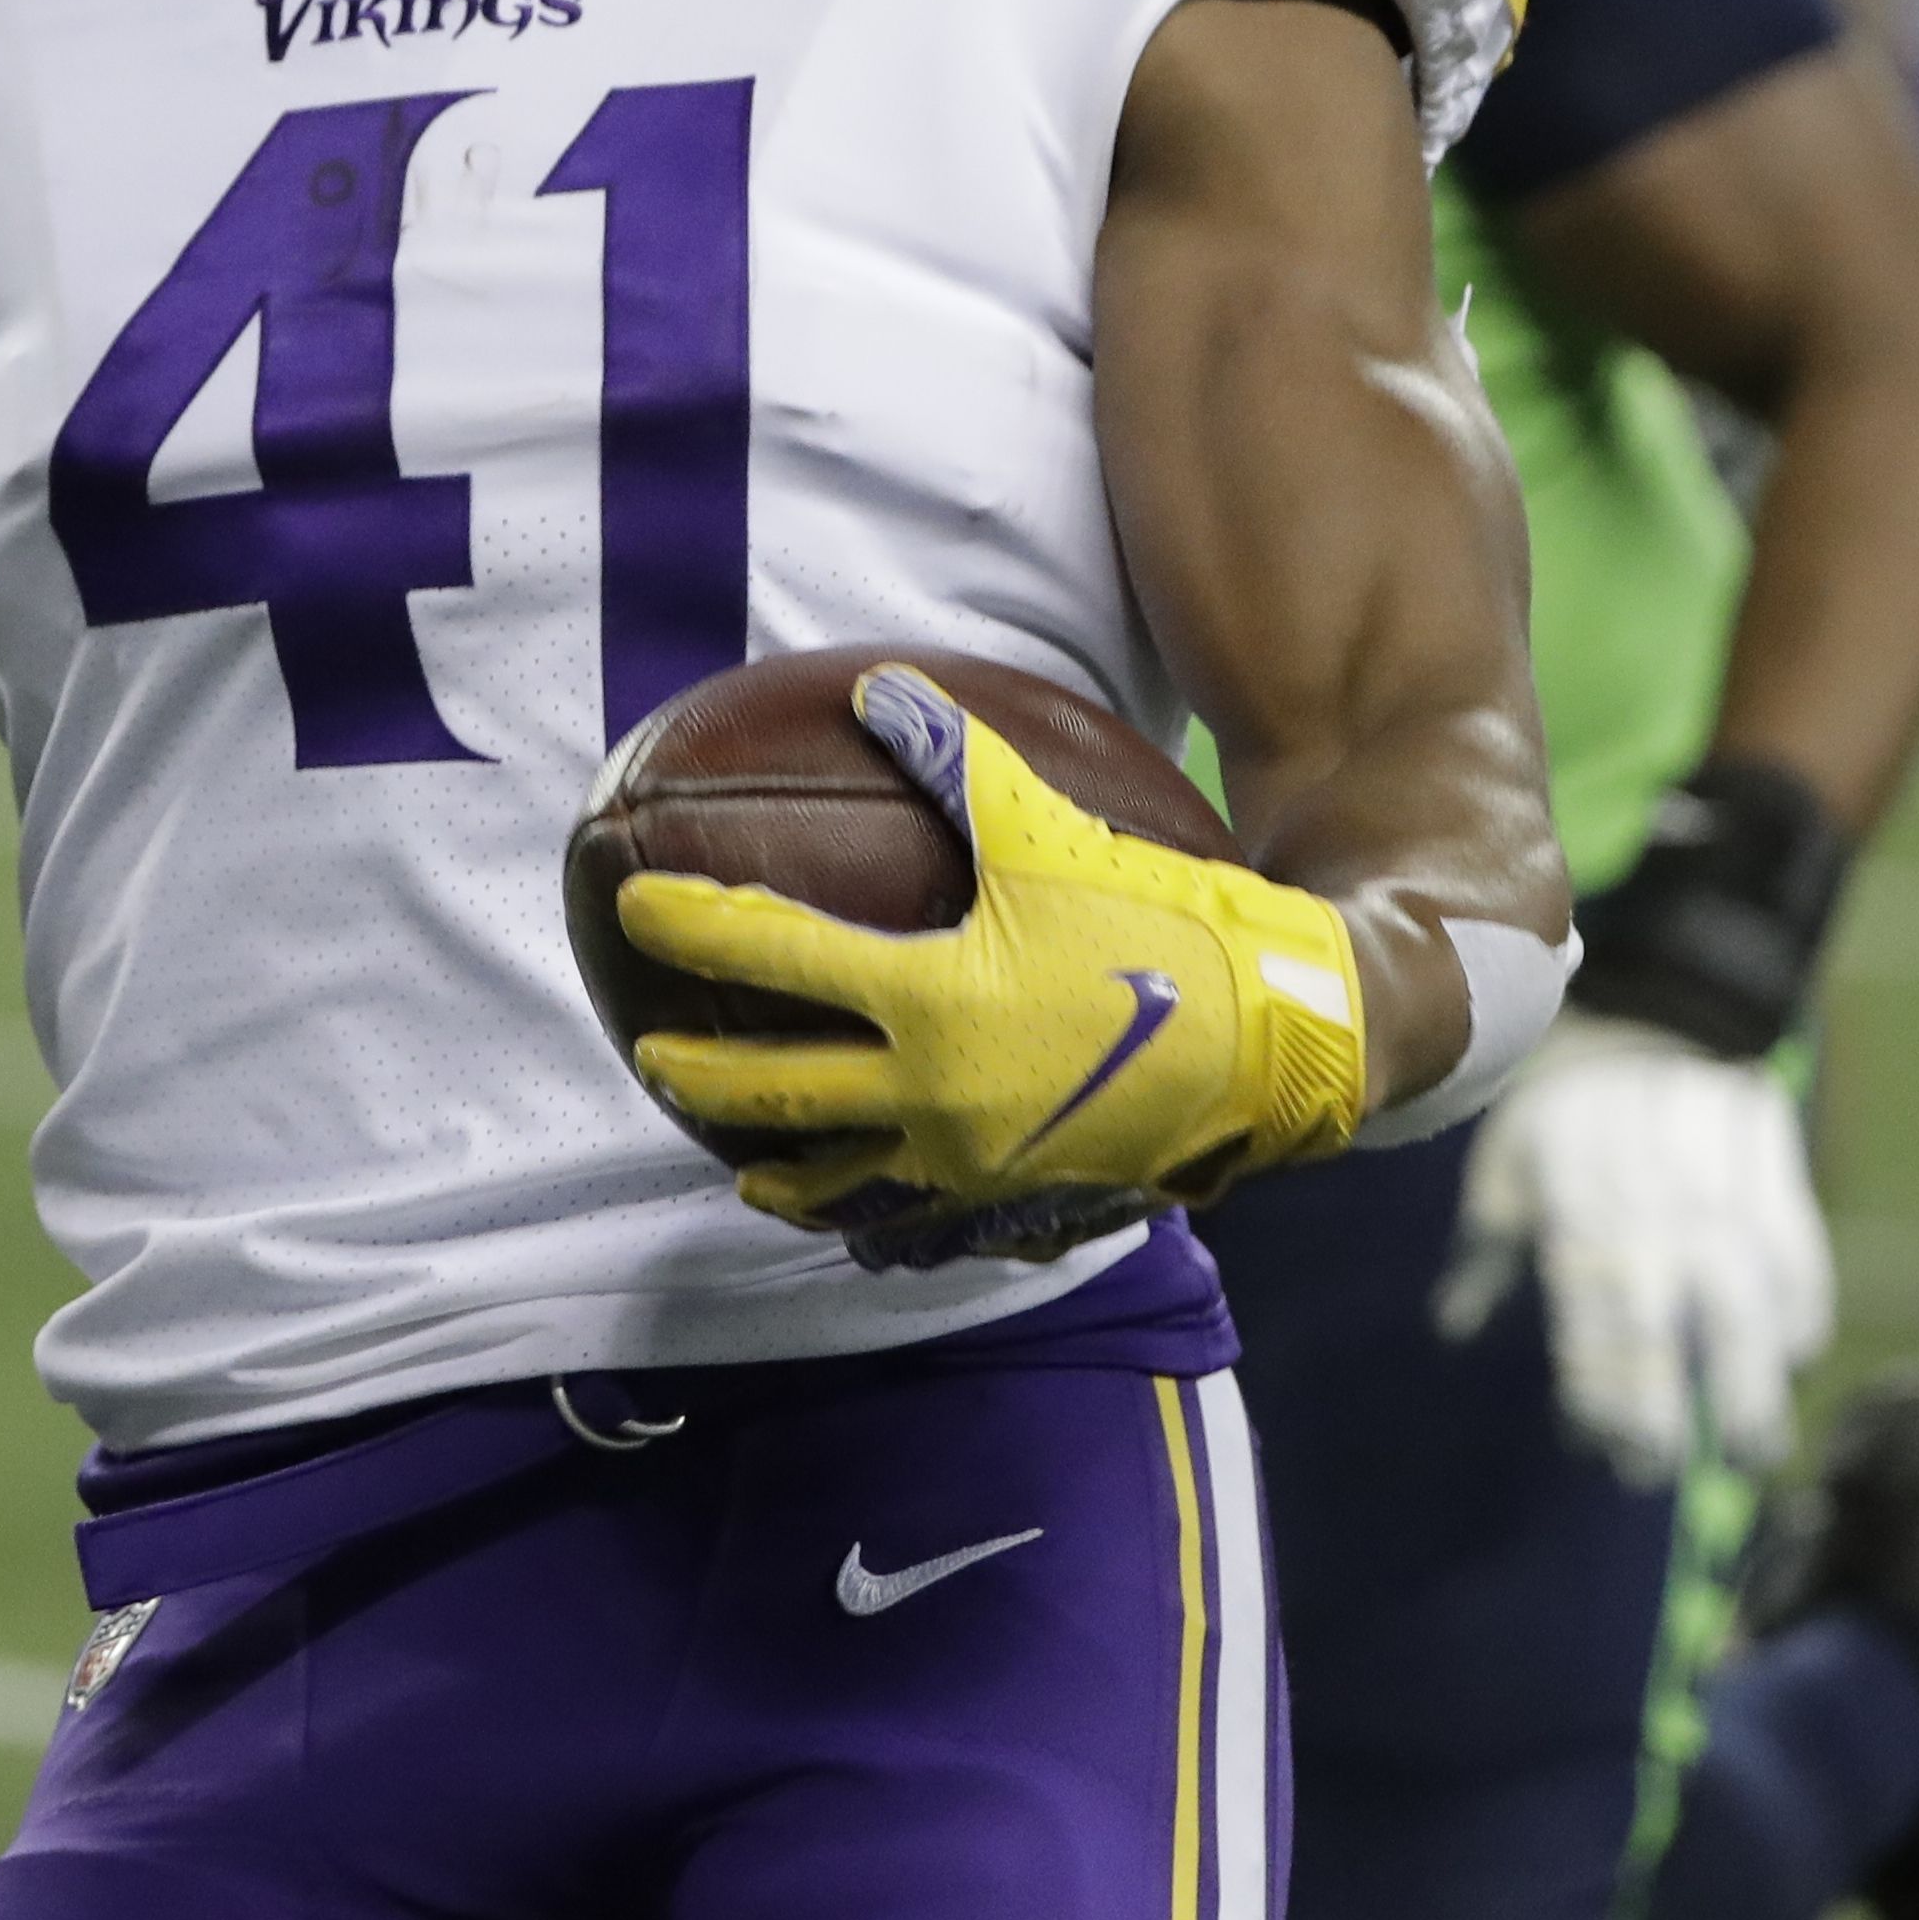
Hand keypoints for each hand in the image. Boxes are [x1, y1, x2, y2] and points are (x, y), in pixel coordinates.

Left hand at [620, 664, 1367, 1247]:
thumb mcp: (1056, 832)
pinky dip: (877, 1224)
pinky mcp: (1017, 1210)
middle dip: (695, 1072)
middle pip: (771, 1092)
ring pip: (836, 1184)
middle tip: (648, 1052)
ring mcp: (969, 1166)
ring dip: (774, 1168)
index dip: (694, 923)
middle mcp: (931, 1093)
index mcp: (928, 996)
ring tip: (740, 1163)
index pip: (773, 954)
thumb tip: (883, 691)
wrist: (1282, 1046)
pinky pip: (922, 1228)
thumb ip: (959, 761)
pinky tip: (864, 1219)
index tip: (636, 905)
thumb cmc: (1168, 927)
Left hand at [1434, 1015, 1831, 1480]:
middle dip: (1663, 1411)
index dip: (1598, 1394)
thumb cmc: (1562, 1101)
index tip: (1599, 1450)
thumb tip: (1452, 1331)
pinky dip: (1804, 1313)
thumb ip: (1485, 1251)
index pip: (1590, 1327)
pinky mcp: (1777, 1184)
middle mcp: (1656, 1219)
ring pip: (1745, 1313)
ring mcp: (1724, 1204)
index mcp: (1581, 1216)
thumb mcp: (1506, 1161)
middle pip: (1667, 1334)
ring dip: (1751, 1386)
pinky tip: (1796, 1359)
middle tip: (1661, 1475)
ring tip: (1754, 1452)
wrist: (1655, 1011)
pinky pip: (1801, 1261)